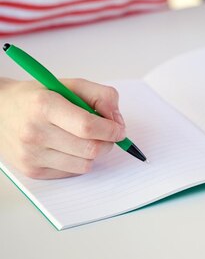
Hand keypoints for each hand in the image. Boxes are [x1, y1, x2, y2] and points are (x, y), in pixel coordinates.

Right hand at [0, 78, 125, 178]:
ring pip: (84, 164)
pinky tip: (69, 148)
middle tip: (107, 134)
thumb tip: (117, 122)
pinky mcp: (32, 170)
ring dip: (93, 153)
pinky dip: (78, 161)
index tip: (119, 129)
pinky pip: (72, 172)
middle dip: (107, 142)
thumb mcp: (71, 85)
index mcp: (44, 105)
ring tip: (85, 139)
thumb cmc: (40, 97)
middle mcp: (34, 132)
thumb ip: (102, 96)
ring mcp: (31, 154)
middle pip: (90, 149)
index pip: (88, 126)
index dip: (111, 130)